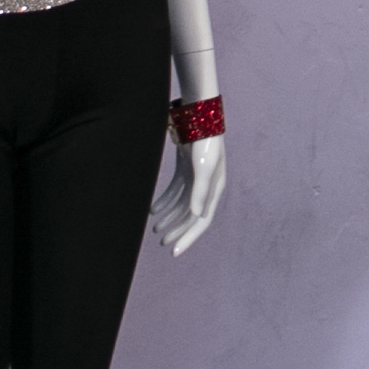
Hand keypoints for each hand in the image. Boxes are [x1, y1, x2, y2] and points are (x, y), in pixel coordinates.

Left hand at [151, 128, 224, 255]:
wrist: (199, 116)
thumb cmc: (204, 142)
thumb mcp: (204, 167)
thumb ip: (200, 191)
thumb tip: (197, 214)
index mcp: (214, 190)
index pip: (201, 222)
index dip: (188, 238)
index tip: (173, 251)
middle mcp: (206, 187)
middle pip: (190, 216)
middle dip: (176, 230)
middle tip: (161, 241)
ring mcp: (196, 178)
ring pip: (181, 205)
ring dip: (169, 217)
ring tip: (155, 228)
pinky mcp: (186, 169)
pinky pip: (175, 191)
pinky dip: (165, 202)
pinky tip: (154, 210)